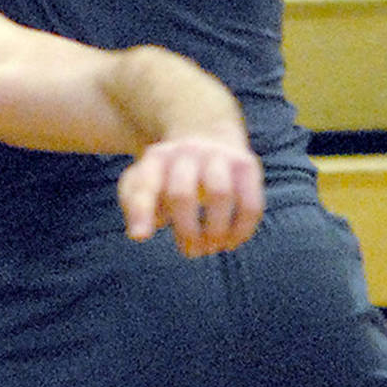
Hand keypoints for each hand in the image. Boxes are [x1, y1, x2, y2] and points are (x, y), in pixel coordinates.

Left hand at [117, 133, 264, 256]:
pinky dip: (242, 229)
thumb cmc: (168, 173)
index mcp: (156, 158)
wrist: (206, 135)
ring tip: (211, 248)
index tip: (140, 237)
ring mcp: (219, 155)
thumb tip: (139, 235)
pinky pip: (250, 202)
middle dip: (186, 230)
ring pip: (220, 194)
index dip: (141, 211)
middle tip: (190, 252)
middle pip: (182, 193)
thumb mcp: (143, 182)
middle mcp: (187, 152)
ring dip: (216, 230)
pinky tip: (231, 242)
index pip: (145, 184)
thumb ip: (135, 206)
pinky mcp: (247, 165)